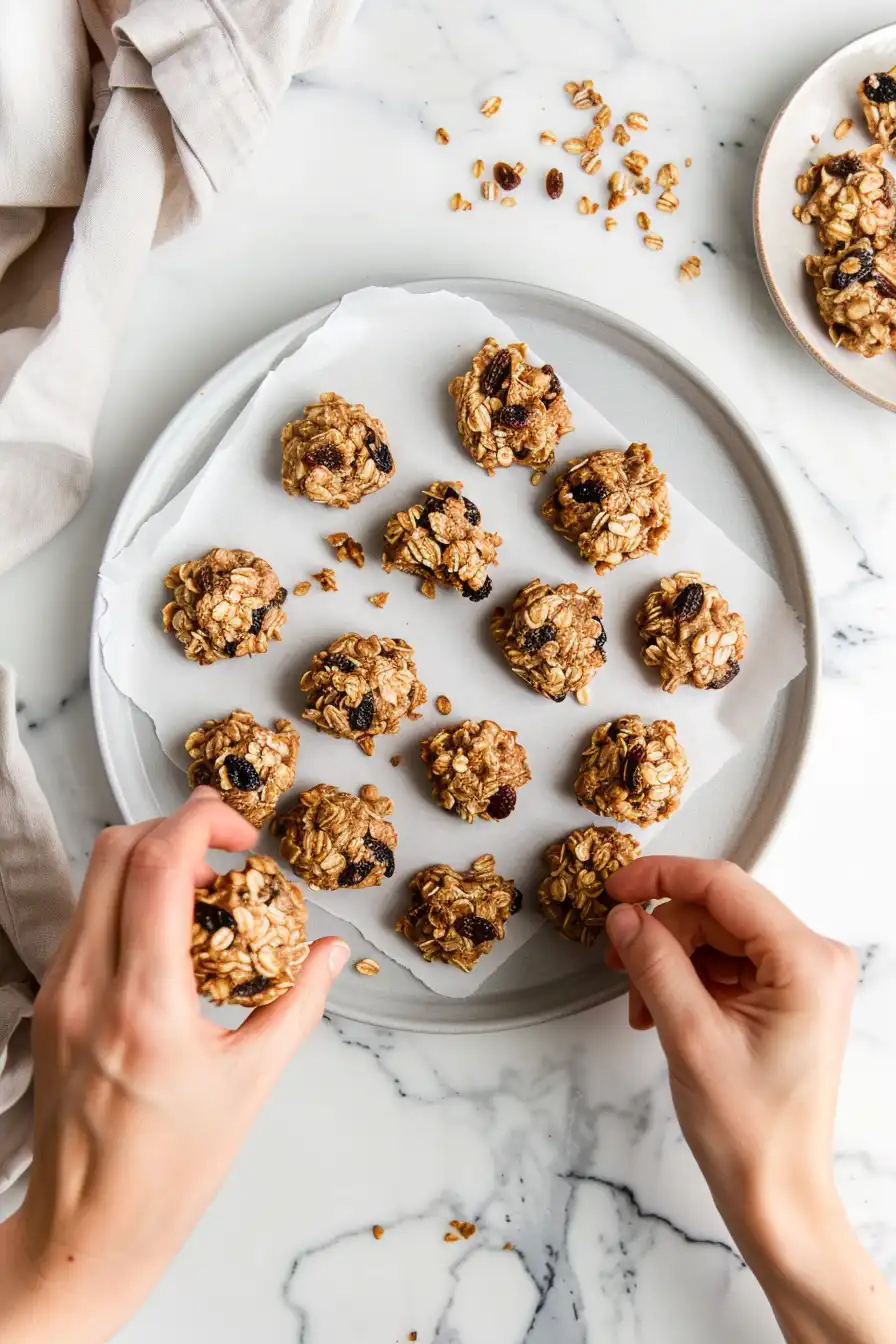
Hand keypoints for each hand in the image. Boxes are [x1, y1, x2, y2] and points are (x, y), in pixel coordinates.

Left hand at [0, 789, 348, 1343]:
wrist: (89, 1228)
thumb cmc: (167, 1172)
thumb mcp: (251, 1083)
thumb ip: (297, 1004)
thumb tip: (332, 954)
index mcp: (145, 1007)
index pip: (157, 867)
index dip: (202, 822)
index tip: (241, 832)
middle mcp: (88, 988)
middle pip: (114, 849)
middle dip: (176, 827)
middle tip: (225, 852)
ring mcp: (59, 992)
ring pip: (93, 877)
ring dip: (151, 861)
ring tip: (203, 895)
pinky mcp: (49, 1001)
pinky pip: (85, 915)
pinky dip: (128, 897)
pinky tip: (168, 933)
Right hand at [603, 858, 895, 1343]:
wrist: (777, 1195)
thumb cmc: (752, 1132)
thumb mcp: (690, 1036)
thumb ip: (655, 963)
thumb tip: (625, 916)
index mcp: (805, 961)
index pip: (724, 885)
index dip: (661, 878)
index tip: (616, 888)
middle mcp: (813, 960)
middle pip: (717, 911)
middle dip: (662, 934)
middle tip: (619, 965)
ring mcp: (802, 979)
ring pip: (716, 936)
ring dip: (670, 961)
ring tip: (642, 1007)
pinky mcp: (787, 998)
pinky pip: (725, 962)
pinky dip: (687, 979)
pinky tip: (662, 1011)